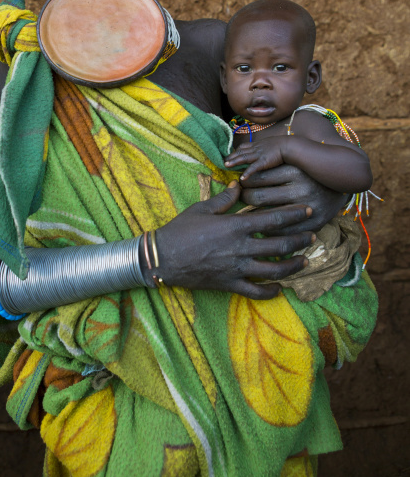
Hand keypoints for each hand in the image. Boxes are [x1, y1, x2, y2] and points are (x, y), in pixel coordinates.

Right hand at [152, 182, 315, 298]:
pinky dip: (271, 291)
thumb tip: (239, 185)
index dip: (293, 214)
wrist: (163, 258)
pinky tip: (279, 288)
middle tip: (312, 235)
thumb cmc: (180, 230)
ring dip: (293, 265)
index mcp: (235, 226)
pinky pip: (256, 291)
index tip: (308, 210)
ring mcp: (237, 268)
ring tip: (305, 261)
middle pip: (280, 245)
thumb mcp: (201, 208)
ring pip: (274, 270)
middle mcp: (241, 247)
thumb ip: (224, 200)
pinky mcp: (230, 284)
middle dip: (300, 240)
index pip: (273, 218)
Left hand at [225, 138, 286, 179]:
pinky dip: (248, 172)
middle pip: (240, 152)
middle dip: (230, 156)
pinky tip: (242, 177)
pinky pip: (254, 167)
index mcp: (257, 145)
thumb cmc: (282, 146)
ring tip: (226, 166)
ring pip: (244, 157)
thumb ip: (262, 148)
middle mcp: (255, 149)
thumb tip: (259, 154)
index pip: (242, 147)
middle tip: (221, 161)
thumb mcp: (269, 145)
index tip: (227, 155)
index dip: (234, 151)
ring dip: (234, 161)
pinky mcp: (264, 161)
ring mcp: (259, 154)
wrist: (289, 145)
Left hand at [239, 165, 348, 233]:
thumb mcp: (293, 161)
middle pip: (258, 197)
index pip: (257, 177)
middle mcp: (302, 188)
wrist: (344, 180)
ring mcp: (310, 208)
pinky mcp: (316, 223)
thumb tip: (238, 168)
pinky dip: (271, 231)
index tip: (241, 183)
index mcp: (294, 170)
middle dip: (245, 198)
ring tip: (248, 213)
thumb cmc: (307, 169)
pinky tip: (264, 226)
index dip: (244, 181)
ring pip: (268, 216)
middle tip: (243, 198)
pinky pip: (283, 232)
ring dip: (254, 217)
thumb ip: (269, 164)